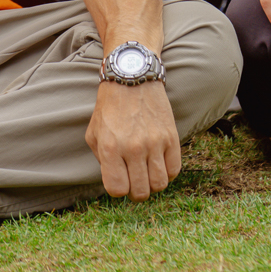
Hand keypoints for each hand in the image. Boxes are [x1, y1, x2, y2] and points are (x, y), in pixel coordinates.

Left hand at [86, 80, 180, 200]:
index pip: (117, 189)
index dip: (118, 190)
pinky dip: (168, 173)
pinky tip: (160, 164)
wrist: (133, 79)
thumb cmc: (110, 108)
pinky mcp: (172, 136)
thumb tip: (117, 181)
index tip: (120, 181)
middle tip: (135, 181)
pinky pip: (175, 169)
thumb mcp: (94, 134)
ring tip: (148, 173)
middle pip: (141, 192)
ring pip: (160, 184)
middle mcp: (133, 148)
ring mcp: (155, 142)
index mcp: (111, 148)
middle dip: (136, 192)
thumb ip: (102, 161)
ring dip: (153, 184)